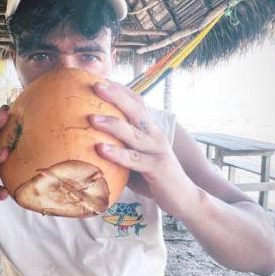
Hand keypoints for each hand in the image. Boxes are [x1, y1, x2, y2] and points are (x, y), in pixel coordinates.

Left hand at [89, 81, 196, 217]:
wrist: (184, 197)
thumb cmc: (154, 178)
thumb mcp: (137, 159)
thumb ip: (121, 149)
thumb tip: (90, 146)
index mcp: (150, 130)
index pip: (136, 103)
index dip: (120, 90)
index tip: (100, 78)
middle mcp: (155, 135)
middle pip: (135, 110)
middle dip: (116, 96)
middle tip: (96, 85)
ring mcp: (157, 150)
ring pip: (133, 132)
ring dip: (112, 124)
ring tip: (91, 118)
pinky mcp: (156, 167)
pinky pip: (134, 159)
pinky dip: (117, 154)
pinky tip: (101, 149)